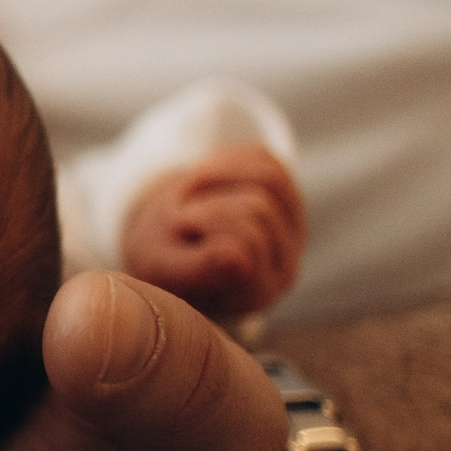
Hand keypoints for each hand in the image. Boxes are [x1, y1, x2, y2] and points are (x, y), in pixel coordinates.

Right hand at [119, 143, 305, 320]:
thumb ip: (199, 269)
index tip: (174, 227)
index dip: (203, 220)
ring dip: (217, 175)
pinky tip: (201, 178)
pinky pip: (263, 158)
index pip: (247, 240)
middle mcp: (283, 263)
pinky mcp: (285, 197)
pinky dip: (225, 158)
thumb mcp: (162, 266)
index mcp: (254, 292)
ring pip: (270, 179)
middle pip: (258, 208)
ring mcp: (290, 229)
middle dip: (209, 202)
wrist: (164, 246)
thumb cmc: (159, 260)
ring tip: (187, 191)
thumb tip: (237, 260)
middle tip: (176, 213)